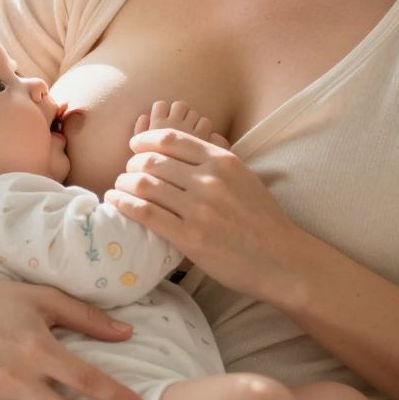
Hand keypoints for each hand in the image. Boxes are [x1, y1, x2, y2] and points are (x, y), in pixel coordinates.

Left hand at [109, 107, 307, 300]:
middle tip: (127, 173)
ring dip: (124, 183)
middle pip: (152, 160)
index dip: (144, 140)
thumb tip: (191, 139)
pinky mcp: (190, 238)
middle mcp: (209, 180)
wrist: (283, 260)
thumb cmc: (263, 220)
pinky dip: (123, 203)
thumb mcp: (244, 177)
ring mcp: (199, 209)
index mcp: (222, 161)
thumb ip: (216, 159)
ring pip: (144, 184)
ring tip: (119, 188)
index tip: (134, 147)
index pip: (170, 139)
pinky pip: (145, 212)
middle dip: (132, 164)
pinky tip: (115, 202)